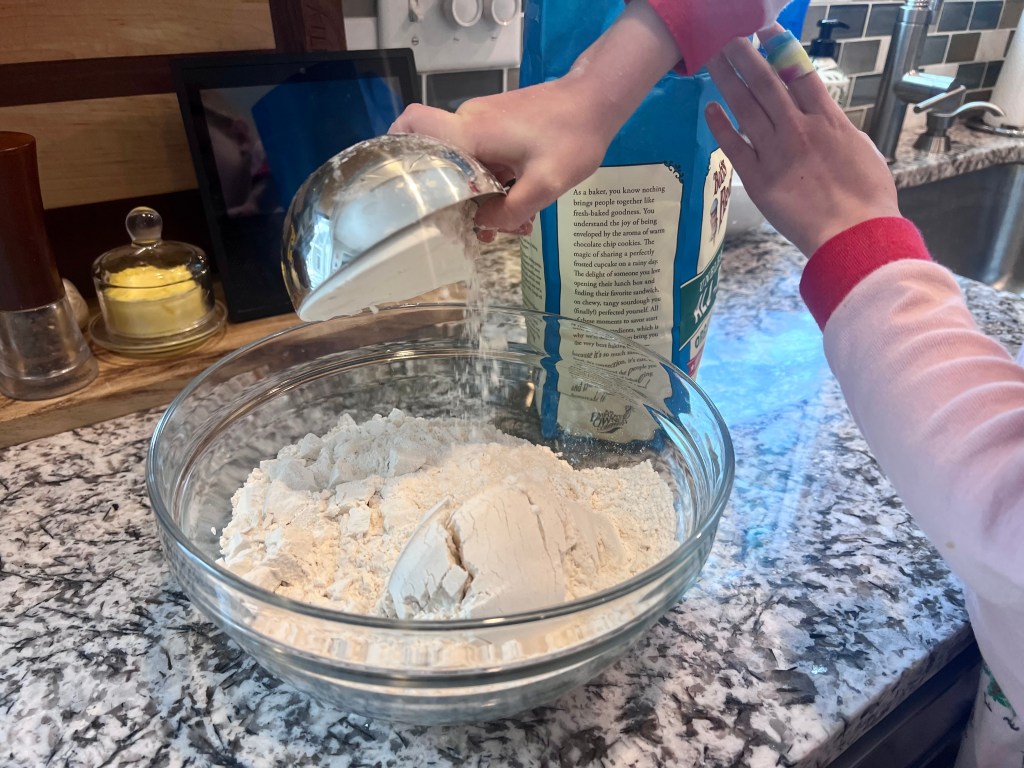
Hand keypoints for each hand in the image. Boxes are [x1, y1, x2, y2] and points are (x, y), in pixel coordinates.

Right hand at [390, 78, 613, 240]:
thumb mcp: (544, 185)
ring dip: (484, 195)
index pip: (413, 125)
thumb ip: (509, 211)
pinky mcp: (501, 126)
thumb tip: (483, 224)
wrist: (597, 100)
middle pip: (444, 161)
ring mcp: (486, 122)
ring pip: (468, 164)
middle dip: (457, 198)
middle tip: (478, 230)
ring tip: (512, 223)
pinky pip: (486, 157)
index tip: (400, 182)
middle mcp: (470, 123)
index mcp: (472, 133)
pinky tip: (521, 205)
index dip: (397, 149)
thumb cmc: (572, 137)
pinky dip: (497, 182)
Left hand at [704, 24, 900, 255]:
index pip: (799, 72)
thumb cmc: (867, 197)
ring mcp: (776, 152)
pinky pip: (735, 146)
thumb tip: (824, 117)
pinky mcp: (759, 178)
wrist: (855, 234)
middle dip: (745, 55)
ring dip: (728, 79)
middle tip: (727, 35)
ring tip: (712, 57)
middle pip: (766, 82)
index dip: (779, 48)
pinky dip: (721, 125)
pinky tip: (710, 107)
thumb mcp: (860, 149)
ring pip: (746, 107)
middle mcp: (798, 128)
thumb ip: (836, 128)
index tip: (764, 31)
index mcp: (828, 119)